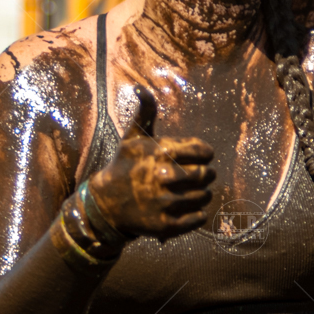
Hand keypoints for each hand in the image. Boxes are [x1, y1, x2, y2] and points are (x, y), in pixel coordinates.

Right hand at [88, 86, 215, 240]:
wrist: (106, 203)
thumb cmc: (125, 165)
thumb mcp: (134, 137)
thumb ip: (146, 112)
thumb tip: (141, 88)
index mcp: (161, 152)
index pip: (204, 151)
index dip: (204, 153)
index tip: (198, 157)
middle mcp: (163, 177)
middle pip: (207, 175)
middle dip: (206, 174)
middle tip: (197, 175)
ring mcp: (165, 203)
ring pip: (205, 196)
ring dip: (201, 194)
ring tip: (188, 191)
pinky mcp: (166, 225)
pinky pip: (199, 217)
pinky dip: (197, 213)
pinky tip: (184, 207)